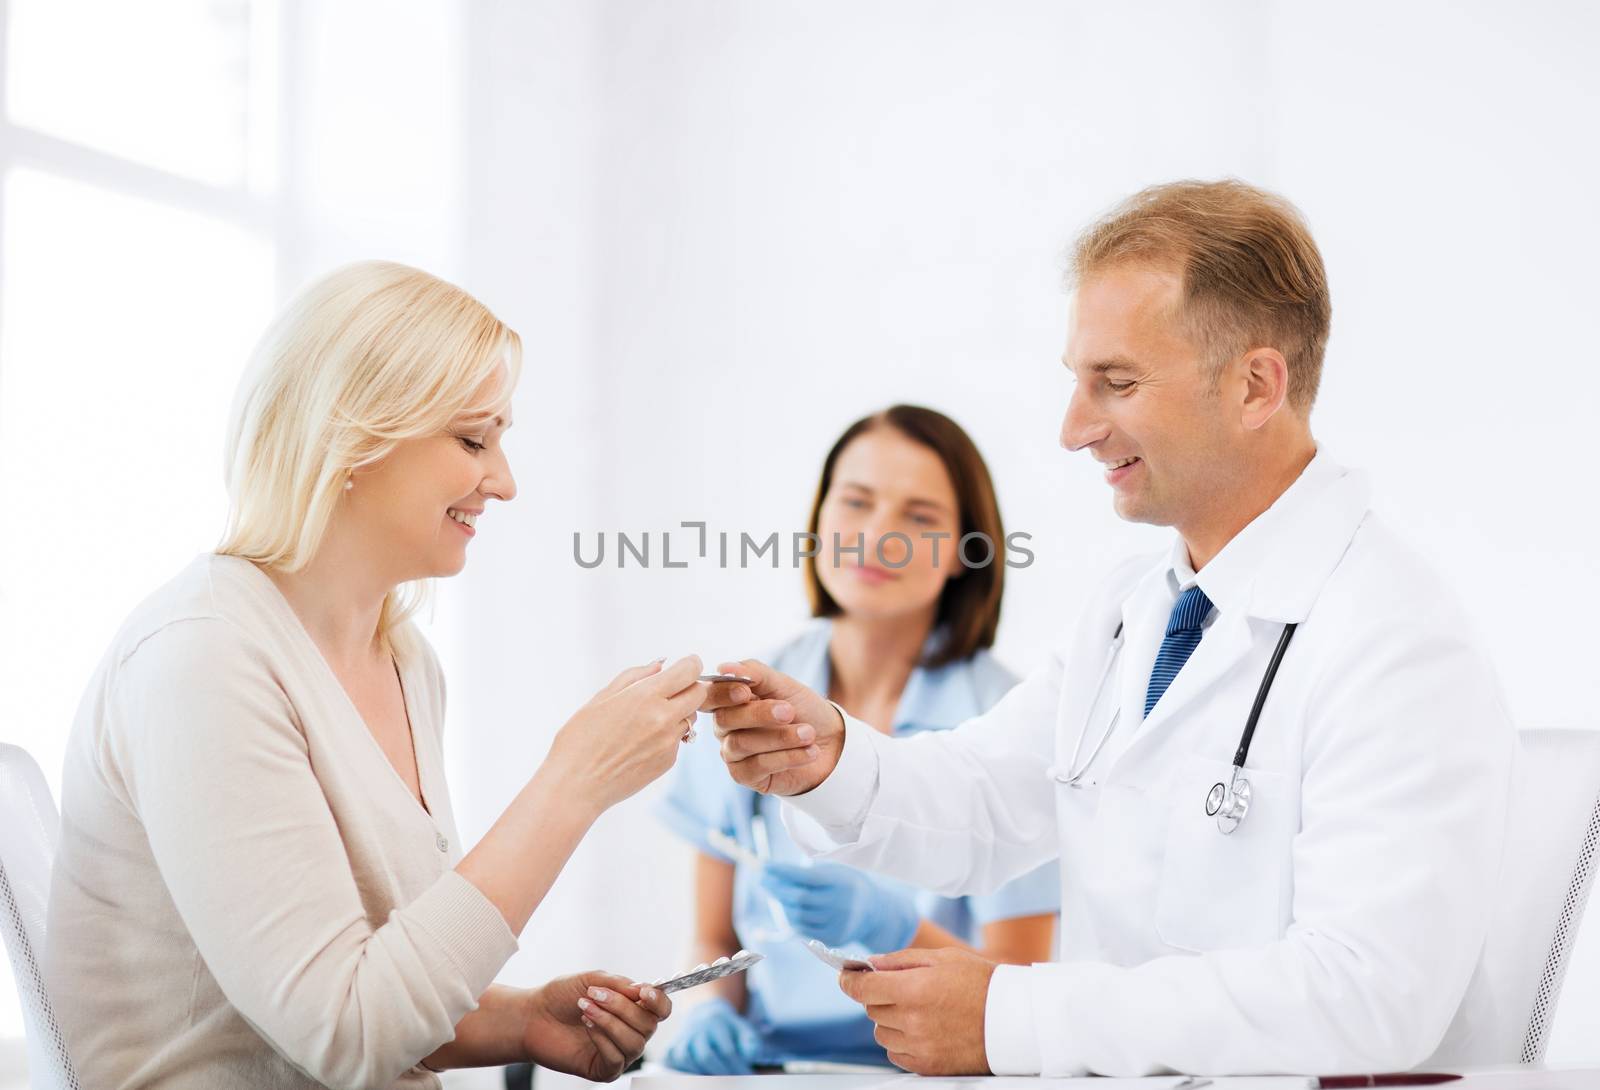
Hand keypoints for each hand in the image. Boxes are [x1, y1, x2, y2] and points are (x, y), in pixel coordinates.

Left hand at [522, 972, 672, 1081]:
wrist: (533, 1015)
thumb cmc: (562, 996)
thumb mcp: (593, 980)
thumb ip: (621, 985)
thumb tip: (644, 991)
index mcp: (633, 1008)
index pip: (661, 1009)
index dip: (658, 1001)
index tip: (643, 992)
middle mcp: (631, 1032)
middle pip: (649, 1024)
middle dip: (622, 1007)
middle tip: (594, 995)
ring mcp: (619, 1052)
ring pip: (634, 1042)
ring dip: (609, 1021)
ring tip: (585, 1009)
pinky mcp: (605, 1070)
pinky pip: (616, 1057)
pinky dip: (602, 1038)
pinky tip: (586, 1025)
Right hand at [546, 656, 706, 813]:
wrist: (576, 784)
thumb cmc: (579, 739)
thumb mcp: (601, 698)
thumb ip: (634, 677)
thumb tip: (660, 665)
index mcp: (645, 696)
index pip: (690, 670)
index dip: (690, 664)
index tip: (684, 666)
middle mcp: (663, 718)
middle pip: (700, 693)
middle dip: (689, 687)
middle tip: (670, 691)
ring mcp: (668, 742)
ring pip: (691, 717)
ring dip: (679, 713)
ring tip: (648, 720)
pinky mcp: (668, 761)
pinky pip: (678, 739)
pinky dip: (668, 735)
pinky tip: (642, 742)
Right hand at [661, 997, 762, 1074]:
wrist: (705, 1015)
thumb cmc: (729, 1028)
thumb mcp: (744, 1029)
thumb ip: (751, 1042)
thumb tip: (751, 1056)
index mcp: (716, 1021)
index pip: (727, 1050)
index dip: (738, 1067)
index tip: (747, 1075)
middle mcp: (696, 1027)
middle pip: (705, 1056)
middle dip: (722, 1073)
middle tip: (733, 1081)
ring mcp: (682, 1037)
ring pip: (686, 1059)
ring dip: (702, 1072)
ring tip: (716, 1076)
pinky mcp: (672, 1046)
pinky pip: (673, 1061)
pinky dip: (683, 1070)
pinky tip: (698, 1072)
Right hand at [701, 658, 844, 794]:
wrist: (831, 741)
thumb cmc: (802, 709)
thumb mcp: (782, 684)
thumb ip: (755, 673)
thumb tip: (723, 668)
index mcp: (728, 702)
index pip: (710, 697)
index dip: (723, 694)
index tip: (746, 691)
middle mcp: (725, 728)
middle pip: (724, 719)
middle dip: (758, 714)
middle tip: (789, 711)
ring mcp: (732, 754)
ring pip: (741, 744)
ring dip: (779, 737)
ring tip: (808, 733)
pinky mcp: (745, 776)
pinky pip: (757, 766)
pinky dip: (787, 756)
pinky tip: (810, 751)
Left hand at [759, 862, 918, 951]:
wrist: (873, 909)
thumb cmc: (844, 882)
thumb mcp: (832, 869)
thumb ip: (808, 871)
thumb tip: (774, 872)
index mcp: (839, 882)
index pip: (804, 876)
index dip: (781, 871)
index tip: (764, 864)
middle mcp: (839, 904)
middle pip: (798, 898)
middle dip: (776, 887)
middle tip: (762, 878)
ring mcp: (836, 923)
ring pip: (798, 915)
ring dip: (780, 903)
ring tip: (773, 891)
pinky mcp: (833, 937)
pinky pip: (804, 929)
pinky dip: (790, 918)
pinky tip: (785, 907)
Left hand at [838, 947, 996, 1074]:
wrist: (1014, 1021)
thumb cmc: (981, 984)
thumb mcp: (943, 958)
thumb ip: (902, 960)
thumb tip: (871, 963)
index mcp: (914, 989)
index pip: (862, 988)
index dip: (849, 981)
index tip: (846, 977)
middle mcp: (912, 1020)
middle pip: (871, 1009)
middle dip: (880, 996)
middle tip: (904, 989)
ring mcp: (919, 1046)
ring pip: (880, 1033)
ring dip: (889, 1020)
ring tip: (918, 1010)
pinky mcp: (926, 1065)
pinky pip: (895, 1052)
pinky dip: (901, 1041)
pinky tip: (922, 1029)